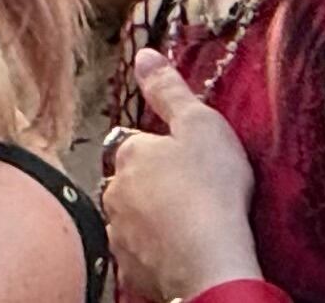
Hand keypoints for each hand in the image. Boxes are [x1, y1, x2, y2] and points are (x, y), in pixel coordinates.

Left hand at [103, 52, 264, 300]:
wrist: (209, 263)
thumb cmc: (210, 192)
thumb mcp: (200, 124)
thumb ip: (169, 90)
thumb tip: (143, 55)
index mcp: (129, 153)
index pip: (134, 144)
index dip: (160, 151)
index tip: (184, 161)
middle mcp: (114, 190)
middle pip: (129, 183)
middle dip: (150, 187)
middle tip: (188, 196)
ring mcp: (119, 231)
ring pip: (130, 219)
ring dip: (149, 221)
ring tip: (185, 228)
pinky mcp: (129, 269)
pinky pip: (138, 256)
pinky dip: (153, 254)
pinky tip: (178, 255)